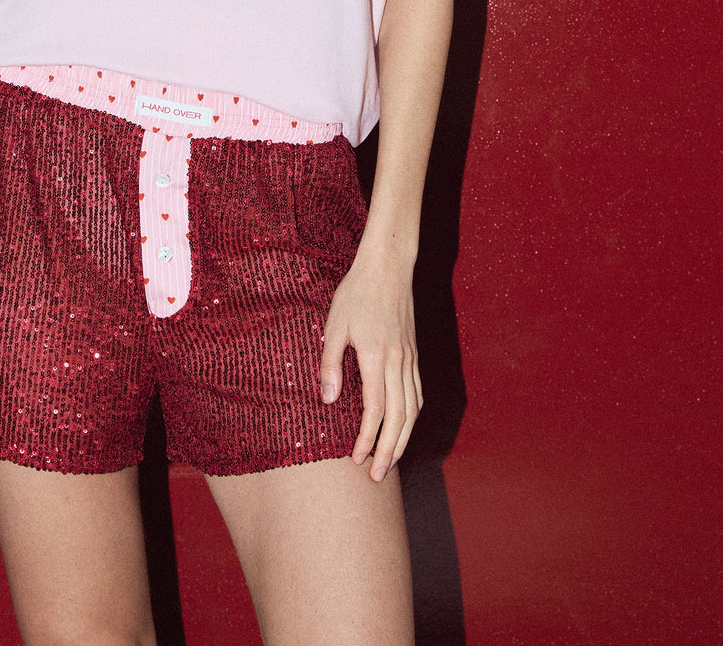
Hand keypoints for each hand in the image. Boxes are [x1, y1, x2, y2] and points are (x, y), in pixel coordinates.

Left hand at [319, 256, 421, 480]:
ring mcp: (411, 359)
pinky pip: (418, 394)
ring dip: (403, 440)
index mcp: (376, 357)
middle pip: (399, 418)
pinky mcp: (415, 355)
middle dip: (388, 451)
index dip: (366, 439)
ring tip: (390, 462)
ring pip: (412, 410)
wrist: (388, 268)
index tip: (357, 460)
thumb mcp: (334, 325)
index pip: (374, 410)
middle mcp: (399, 362)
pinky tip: (404, 429)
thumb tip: (328, 401)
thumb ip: (331, 364)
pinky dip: (412, 418)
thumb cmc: (356, 293)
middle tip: (377, 477)